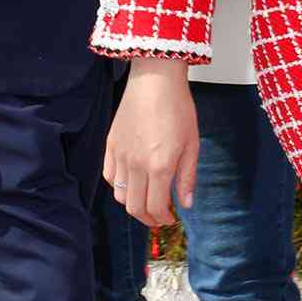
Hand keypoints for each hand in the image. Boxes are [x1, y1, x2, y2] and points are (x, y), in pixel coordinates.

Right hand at [105, 58, 197, 225]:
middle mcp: (136, 165)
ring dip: (132, 204)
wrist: (155, 81)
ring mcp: (120, 156)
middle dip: (147, 218)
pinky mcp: (110, 145)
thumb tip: (185, 204)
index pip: (155, 207)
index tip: (170, 219)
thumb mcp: (192, 145)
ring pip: (119, 195)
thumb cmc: (178, 109)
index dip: (162, 219)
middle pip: (134, 207)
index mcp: (159, 167)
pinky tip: (132, 183)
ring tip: (146, 201)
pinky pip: (109, 176)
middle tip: (158, 217)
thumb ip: (186, 177)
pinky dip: (119, 187)